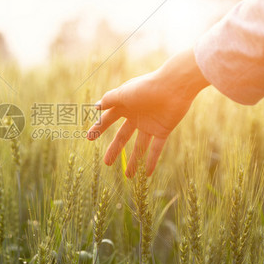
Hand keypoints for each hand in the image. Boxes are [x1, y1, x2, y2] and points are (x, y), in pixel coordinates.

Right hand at [87, 48, 208, 176]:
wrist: (174, 86)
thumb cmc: (146, 87)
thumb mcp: (123, 93)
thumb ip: (109, 100)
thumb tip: (96, 106)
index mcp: (125, 105)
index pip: (108, 119)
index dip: (98, 128)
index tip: (89, 138)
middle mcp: (136, 116)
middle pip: (123, 136)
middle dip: (114, 149)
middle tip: (106, 163)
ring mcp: (150, 124)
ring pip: (139, 146)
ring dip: (133, 161)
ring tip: (128, 176)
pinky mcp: (163, 130)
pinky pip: (156, 149)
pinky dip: (151, 161)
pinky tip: (146, 174)